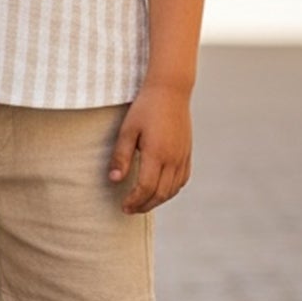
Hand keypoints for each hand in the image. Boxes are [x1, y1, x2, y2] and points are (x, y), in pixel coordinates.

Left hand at [108, 84, 191, 214]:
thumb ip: (121, 156)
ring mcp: (183, 156)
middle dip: (144, 205)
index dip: (134, 201)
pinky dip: (171, 191)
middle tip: (130, 209)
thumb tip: (114, 180)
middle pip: (160, 193)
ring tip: (142, 203)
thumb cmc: (145, 108)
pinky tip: (160, 191)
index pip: (146, 188)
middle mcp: (173, 158)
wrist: (170, 91)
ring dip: (157, 200)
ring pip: (173, 190)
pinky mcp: (187, 153)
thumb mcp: (128, 130)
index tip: (123, 206)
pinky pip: (182, 180)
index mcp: (157, 153)